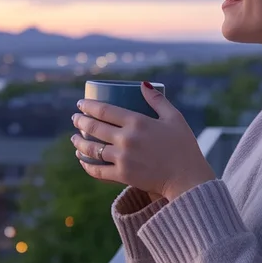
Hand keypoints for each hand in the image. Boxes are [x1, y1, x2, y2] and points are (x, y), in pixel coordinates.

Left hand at [70, 82, 216, 200]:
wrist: (187, 178)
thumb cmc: (184, 146)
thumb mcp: (174, 118)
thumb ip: (157, 100)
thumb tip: (143, 84)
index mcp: (137, 122)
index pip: (104, 110)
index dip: (88, 106)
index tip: (81, 104)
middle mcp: (126, 139)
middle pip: (94, 128)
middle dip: (80, 121)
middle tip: (75, 118)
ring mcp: (123, 158)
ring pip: (92, 149)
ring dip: (78, 143)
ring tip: (73, 138)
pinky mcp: (122, 175)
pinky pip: (98, 170)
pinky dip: (87, 165)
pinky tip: (82, 160)